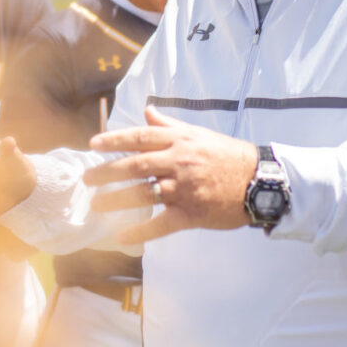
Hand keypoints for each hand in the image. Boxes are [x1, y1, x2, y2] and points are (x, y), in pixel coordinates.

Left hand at [84, 107, 259, 243]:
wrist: (259, 180)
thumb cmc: (227, 155)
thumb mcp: (198, 133)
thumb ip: (169, 124)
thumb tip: (147, 111)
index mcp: (179, 141)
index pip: (140, 137)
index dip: (115, 140)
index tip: (94, 144)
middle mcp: (179, 162)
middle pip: (135, 166)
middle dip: (107, 172)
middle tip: (87, 179)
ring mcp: (185, 189)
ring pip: (143, 194)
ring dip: (116, 200)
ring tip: (96, 205)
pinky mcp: (192, 214)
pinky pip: (162, 224)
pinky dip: (141, 230)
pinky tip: (122, 236)